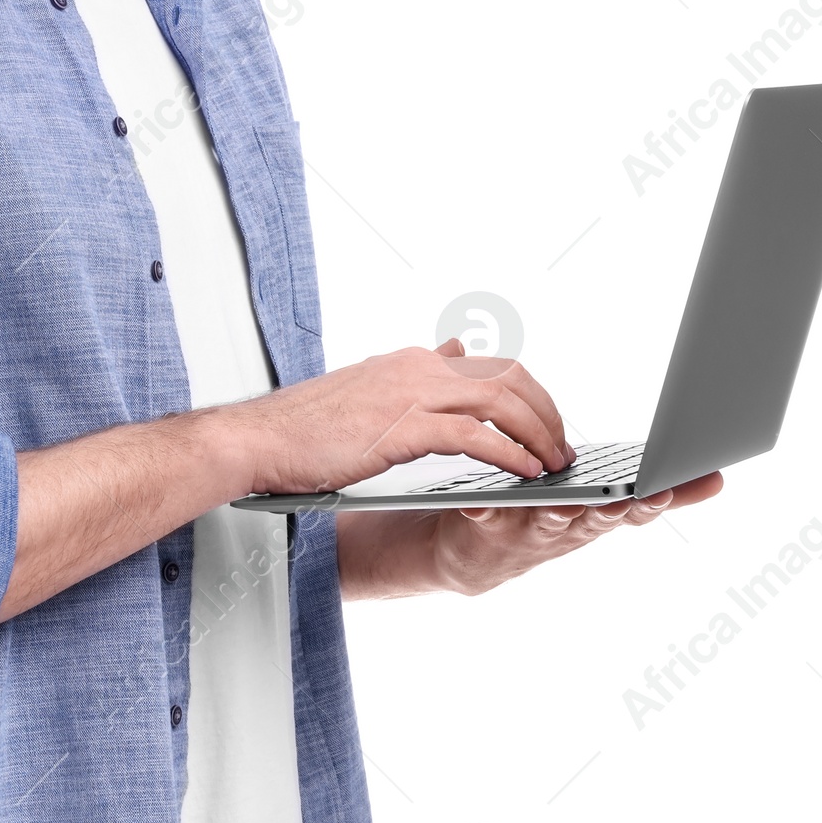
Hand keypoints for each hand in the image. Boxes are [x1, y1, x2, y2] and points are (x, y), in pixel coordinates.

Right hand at [229, 337, 572, 496]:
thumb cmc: (307, 427)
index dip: (530, 395)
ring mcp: (410, 393)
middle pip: (508, 376)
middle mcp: (417, 367)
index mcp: (412, 361)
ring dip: (537, 434)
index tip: (546, 426)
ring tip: (555, 464)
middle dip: (546, 412)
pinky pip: (474, 435)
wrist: (259, 439)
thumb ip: (418, 373)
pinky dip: (509, 453)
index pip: (492, 365)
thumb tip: (459, 349)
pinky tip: (525, 473)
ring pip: (500, 400)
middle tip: (563, 448)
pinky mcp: (401, 426)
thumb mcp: (372, 387)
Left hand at [429, 469, 724, 596]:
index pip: (637, 508)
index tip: (686, 483)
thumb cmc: (551, 519)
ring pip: (552, 518)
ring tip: (570, 501)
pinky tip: (480, 501)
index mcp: (597, 513)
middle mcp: (570, 526)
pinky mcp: (490, 525)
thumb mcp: (606, 504)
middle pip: (600, 518)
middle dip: (619, 508)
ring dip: (562, 511)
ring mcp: (531, 529)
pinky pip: (488, 514)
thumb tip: (716, 477)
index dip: (661, 499)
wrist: (478, 556)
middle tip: (638, 496)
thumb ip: (654, 488)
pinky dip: (485, 508)